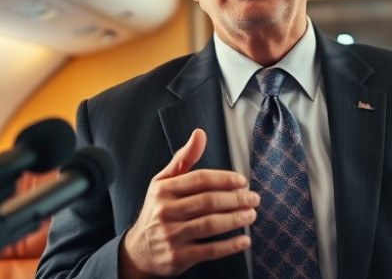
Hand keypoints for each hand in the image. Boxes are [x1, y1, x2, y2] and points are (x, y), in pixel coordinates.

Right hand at [119, 129, 258, 277]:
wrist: (138, 251)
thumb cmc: (157, 211)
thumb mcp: (163, 182)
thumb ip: (184, 158)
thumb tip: (200, 133)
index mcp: (163, 190)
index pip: (199, 179)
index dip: (224, 178)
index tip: (242, 181)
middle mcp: (165, 211)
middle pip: (208, 201)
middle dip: (235, 199)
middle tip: (253, 199)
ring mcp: (171, 236)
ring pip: (210, 225)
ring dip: (235, 219)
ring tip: (251, 215)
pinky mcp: (177, 257)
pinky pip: (209, 250)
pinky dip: (229, 246)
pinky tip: (244, 240)